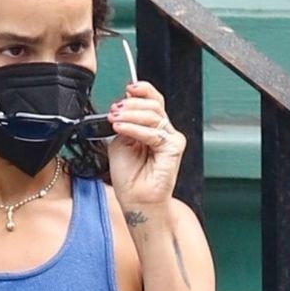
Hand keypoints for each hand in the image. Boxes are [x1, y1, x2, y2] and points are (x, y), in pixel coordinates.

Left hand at [105, 79, 185, 215]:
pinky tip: (121, 129)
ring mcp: (170, 138)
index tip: (127, 89)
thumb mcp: (119, 143)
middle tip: (115, 111)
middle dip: (131, 105)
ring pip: (153, 115)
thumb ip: (124, 124)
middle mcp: (163, 131)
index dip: (142, 91)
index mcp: (152, 128)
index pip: (152, 100)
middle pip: (153, 105)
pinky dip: (134, 129)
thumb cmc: (129, 178)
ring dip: (130, 116)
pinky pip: (153, 133)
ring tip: (115, 121)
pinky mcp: (174, 148)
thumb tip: (123, 108)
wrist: (136, 201)